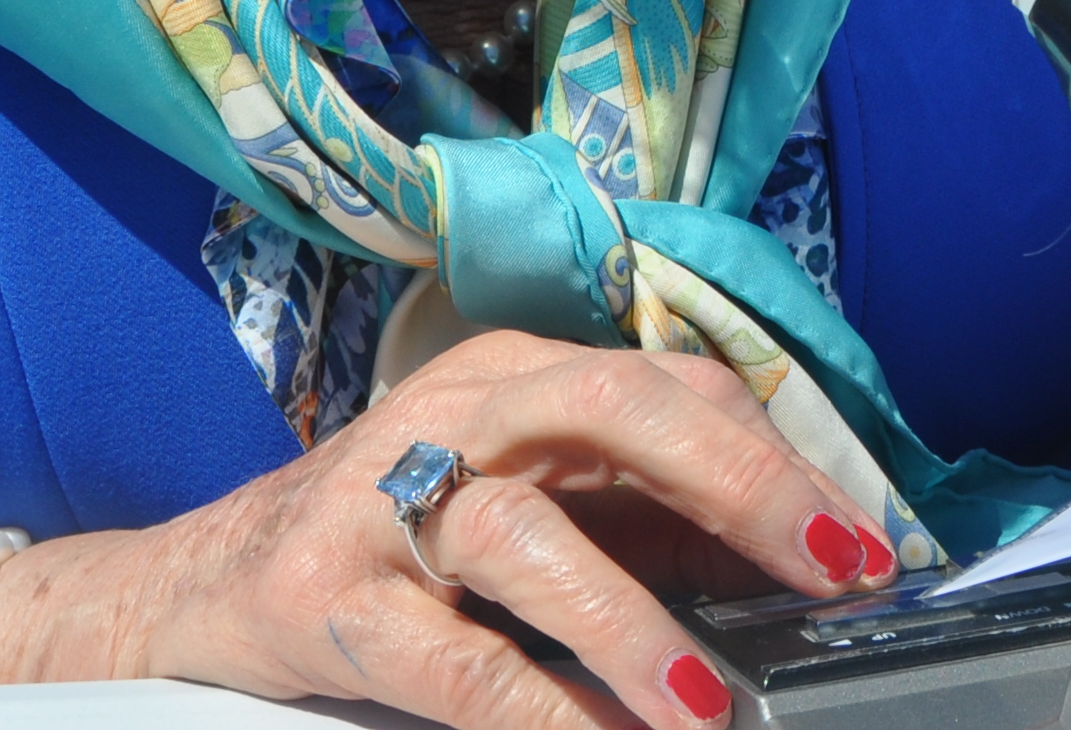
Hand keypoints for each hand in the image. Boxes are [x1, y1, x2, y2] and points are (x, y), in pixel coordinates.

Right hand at [0, 331, 898, 727]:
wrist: (199, 583)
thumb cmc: (402, 542)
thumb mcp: (529, 499)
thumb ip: (645, 513)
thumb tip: (804, 556)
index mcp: (522, 375)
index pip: (676, 387)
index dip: (781, 460)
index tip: (871, 542)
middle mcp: (458, 414)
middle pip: (615, 411)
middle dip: (740, 484)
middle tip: (835, 567)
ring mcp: (384, 502)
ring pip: (526, 536)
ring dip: (631, 622)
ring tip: (707, 701)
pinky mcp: (325, 597)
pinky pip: (444, 658)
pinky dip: (530, 708)